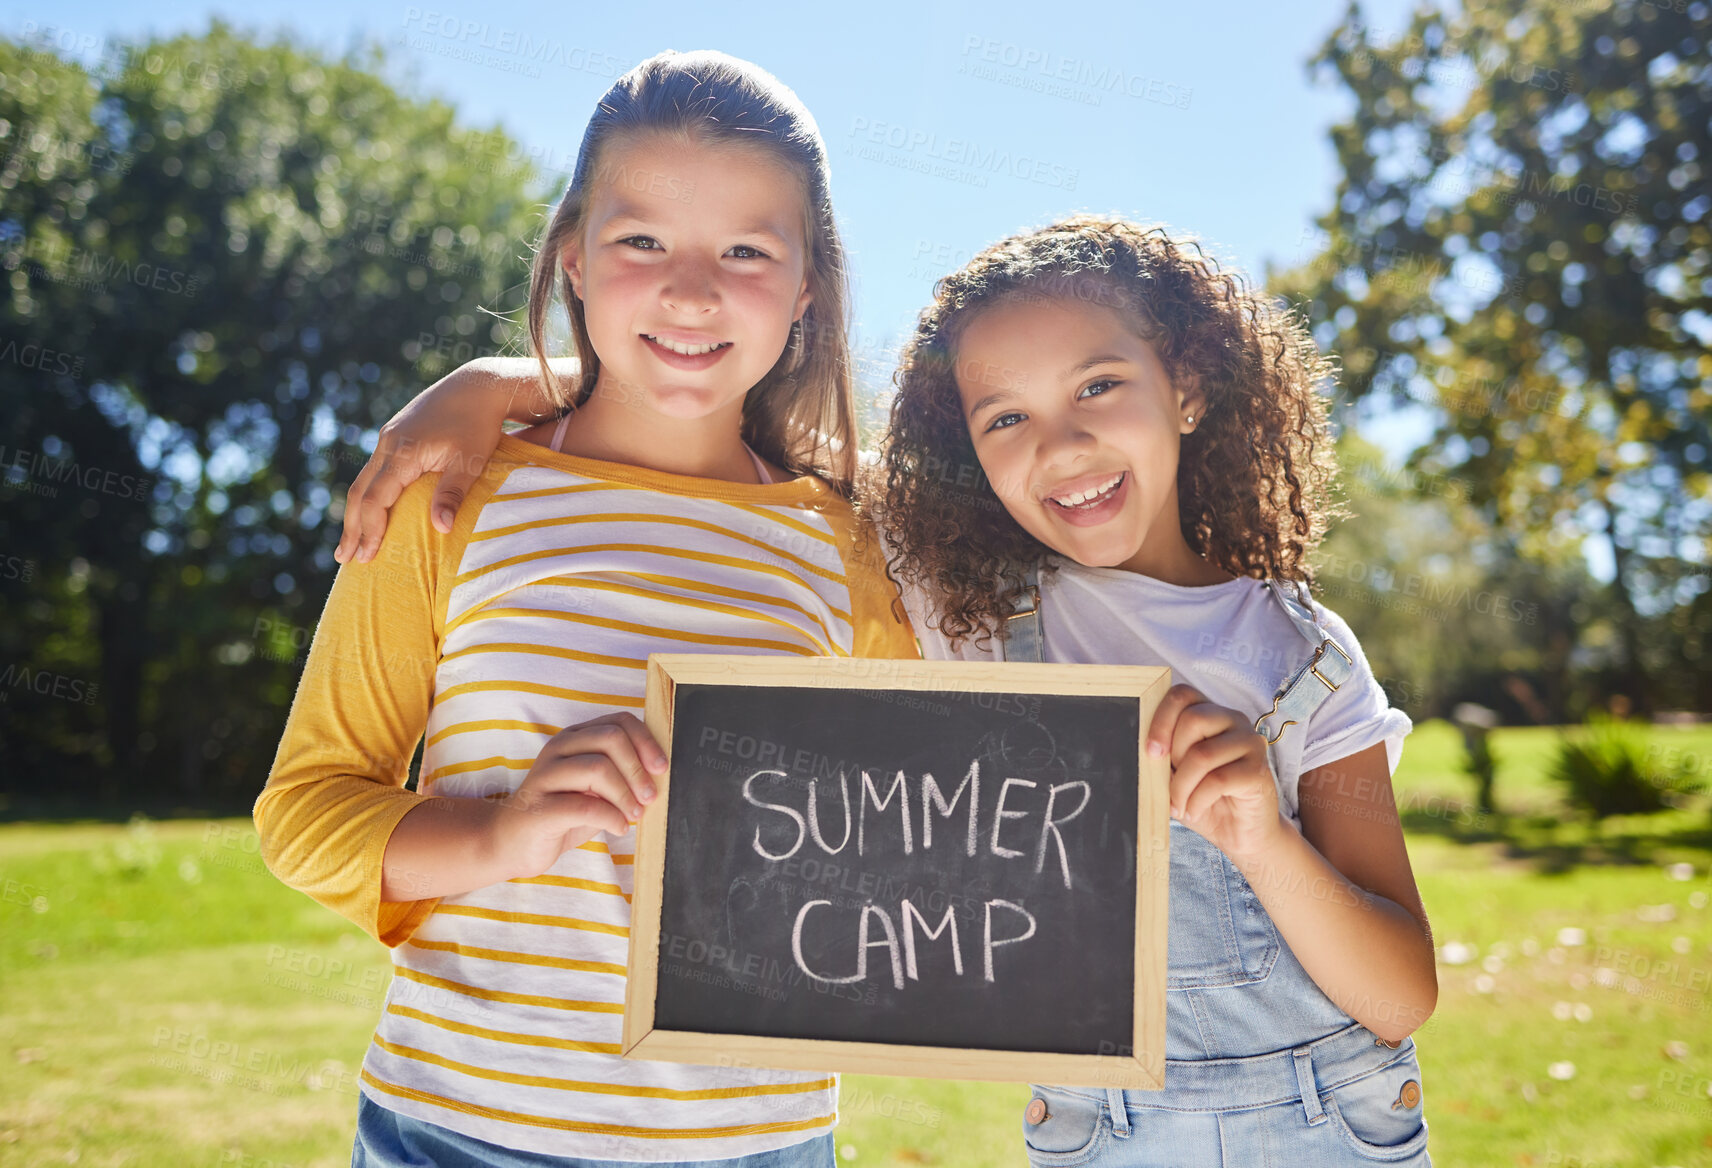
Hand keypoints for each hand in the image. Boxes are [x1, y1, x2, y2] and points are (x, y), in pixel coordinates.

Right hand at [335, 360, 544, 563]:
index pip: (375, 500)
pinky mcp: (395, 435)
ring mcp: (388, 438)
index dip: (369, 531)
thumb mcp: (469, 460)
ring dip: (355, 512)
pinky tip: (370, 510)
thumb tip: (439, 528)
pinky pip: (374, 470)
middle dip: (352, 527)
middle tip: (345, 558)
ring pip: (363, 480)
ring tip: (351, 541)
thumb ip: (452, 493)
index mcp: (402, 452)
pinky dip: (368, 494)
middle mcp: (387, 444)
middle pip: (359, 492)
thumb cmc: (478, 424)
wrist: (476, 386)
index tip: (366, 558)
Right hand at [490, 713, 668, 879]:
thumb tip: (659, 773)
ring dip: (626, 795)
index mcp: (574, 738)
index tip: (661, 767)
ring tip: (633, 814)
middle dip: (638, 770)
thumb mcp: (595, 788)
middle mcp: (558, 749)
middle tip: (650, 796)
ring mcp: (545, 776)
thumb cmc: (562, 813)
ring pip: (598, 769)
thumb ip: (621, 774)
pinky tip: (618, 828)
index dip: (646, 742)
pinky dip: (611, 818)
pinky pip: (585, 806)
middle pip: (611, 739)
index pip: (618, 721)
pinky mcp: (538, 807)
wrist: (511, 842)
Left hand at [1146, 683, 1284, 860]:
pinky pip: (1218, 780)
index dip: (1161, 719)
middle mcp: (1234, 720)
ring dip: (1181, 787)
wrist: (1239, 834)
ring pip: (1203, 754)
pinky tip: (1194, 811)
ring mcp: (1250, 742)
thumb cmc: (1203, 800)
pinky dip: (1197, 801)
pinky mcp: (1259, 769)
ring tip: (1178, 806)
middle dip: (1173, 756)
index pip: (1183, 695)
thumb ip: (1161, 757)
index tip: (1151, 752)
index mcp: (1210, 714)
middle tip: (1169, 785)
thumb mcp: (1173, 776)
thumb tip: (1141, 748)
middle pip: (1193, 719)